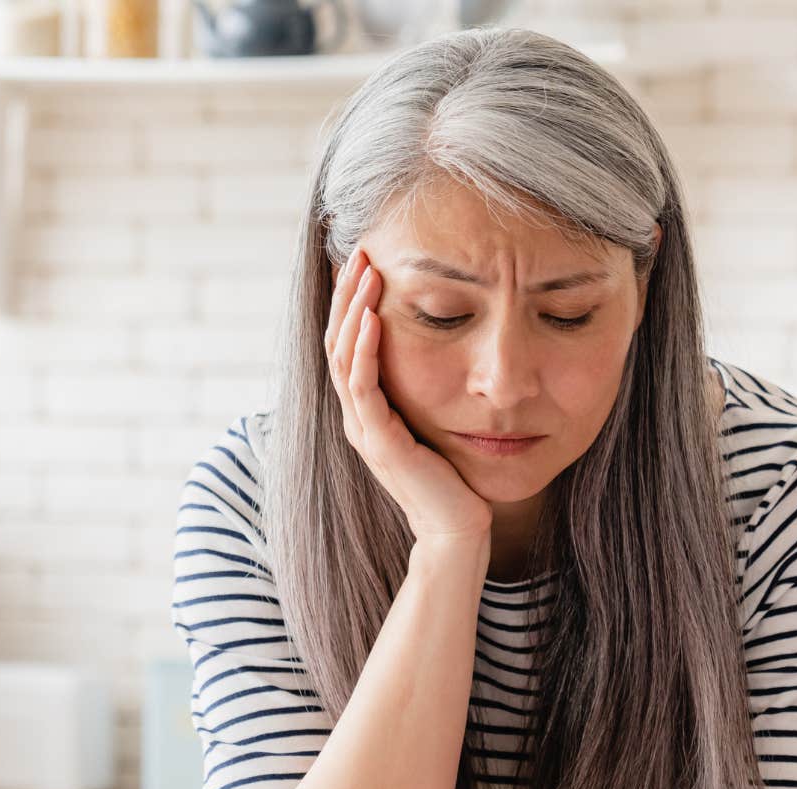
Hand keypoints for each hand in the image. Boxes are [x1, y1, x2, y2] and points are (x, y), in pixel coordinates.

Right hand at [327, 248, 492, 542]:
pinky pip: (362, 386)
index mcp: (368, 410)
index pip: (349, 344)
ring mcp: (364, 429)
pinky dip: (364, 348)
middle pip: (338, 341)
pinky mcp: (380, 441)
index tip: (367, 262)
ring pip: (344, 356)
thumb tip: (450, 353)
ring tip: (364, 270)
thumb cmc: (456, 479)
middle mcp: (358, 417)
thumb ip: (430, 394)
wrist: (459, 529)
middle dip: (347, 294)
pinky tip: (373, 317)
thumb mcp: (439, 423)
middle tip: (360, 250)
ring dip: (352, 309)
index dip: (352, 303)